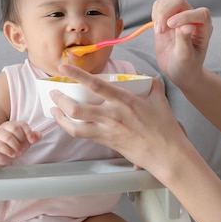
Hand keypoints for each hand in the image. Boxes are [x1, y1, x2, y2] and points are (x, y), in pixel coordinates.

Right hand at [0, 121, 41, 165]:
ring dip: (16, 146)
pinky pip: (1, 146)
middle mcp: (5, 127)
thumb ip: (33, 137)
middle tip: (23, 148)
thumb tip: (39, 135)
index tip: (32, 141)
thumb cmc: (13, 145)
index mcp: (14, 125)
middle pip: (15, 129)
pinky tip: (12, 155)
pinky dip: (9, 151)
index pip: (23, 125)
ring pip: (8, 137)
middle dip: (21, 140)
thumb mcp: (25, 141)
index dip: (29, 133)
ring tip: (18, 153)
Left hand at [49, 64, 188, 175]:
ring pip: (75, 126)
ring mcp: (107, 131)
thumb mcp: (159, 99)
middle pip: (77, 108)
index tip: (64, 67)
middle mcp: (112, 116)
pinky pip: (82, 135)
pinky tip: (67, 123)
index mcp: (124, 101)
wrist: (166, 154)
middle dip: (60, 99)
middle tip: (53, 92)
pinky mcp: (106, 142)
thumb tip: (145, 77)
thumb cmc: (165, 128)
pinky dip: (70, 128)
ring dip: (60, 117)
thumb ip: (150, 84)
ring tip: (53, 109)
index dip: (77, 75)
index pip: (95, 85)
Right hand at [151, 0, 212, 88]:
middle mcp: (192, 18)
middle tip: (160, 31)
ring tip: (159, 31)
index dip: (185, 16)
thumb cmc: (187, 67)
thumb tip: (186, 26)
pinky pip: (159, 5)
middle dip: (166, 12)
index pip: (199, 13)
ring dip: (159, 11)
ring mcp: (179, 16)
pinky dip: (155, 13)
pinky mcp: (166, 19)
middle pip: (179, 0)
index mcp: (204, 27)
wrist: (179, 72)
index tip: (172, 26)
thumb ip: (185, 40)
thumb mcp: (186, 57)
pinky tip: (157, 28)